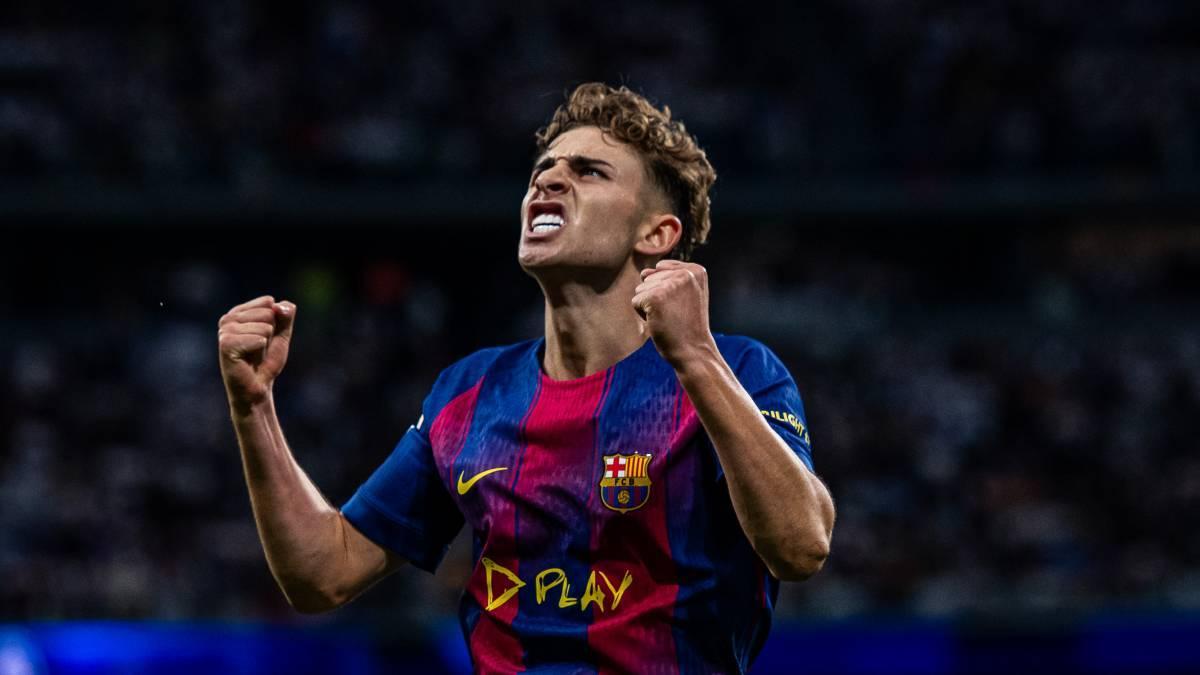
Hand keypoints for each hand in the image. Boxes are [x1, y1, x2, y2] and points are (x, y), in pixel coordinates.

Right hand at [218, 295, 295, 410]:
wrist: (257, 387)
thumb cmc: (266, 361)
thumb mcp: (281, 334)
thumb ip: (285, 316)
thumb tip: (279, 304)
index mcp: (238, 312)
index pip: (268, 302)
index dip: (275, 323)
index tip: (264, 339)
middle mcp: (228, 319)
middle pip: (268, 313)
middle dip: (270, 334)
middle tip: (258, 350)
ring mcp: (225, 331)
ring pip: (265, 327)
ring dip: (265, 344)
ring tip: (253, 355)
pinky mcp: (226, 344)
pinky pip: (259, 339)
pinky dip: (260, 351)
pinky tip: (248, 360)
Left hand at [632, 260, 716, 366]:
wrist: (694, 351)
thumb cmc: (687, 326)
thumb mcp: (686, 294)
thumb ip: (668, 277)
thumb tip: (643, 272)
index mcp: (696, 270)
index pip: (661, 268)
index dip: (665, 289)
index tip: (682, 305)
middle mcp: (685, 273)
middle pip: (650, 278)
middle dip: (657, 298)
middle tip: (676, 314)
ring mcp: (670, 284)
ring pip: (641, 289)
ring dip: (650, 306)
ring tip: (669, 318)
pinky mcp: (655, 297)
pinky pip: (636, 301)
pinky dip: (644, 315)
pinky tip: (661, 322)